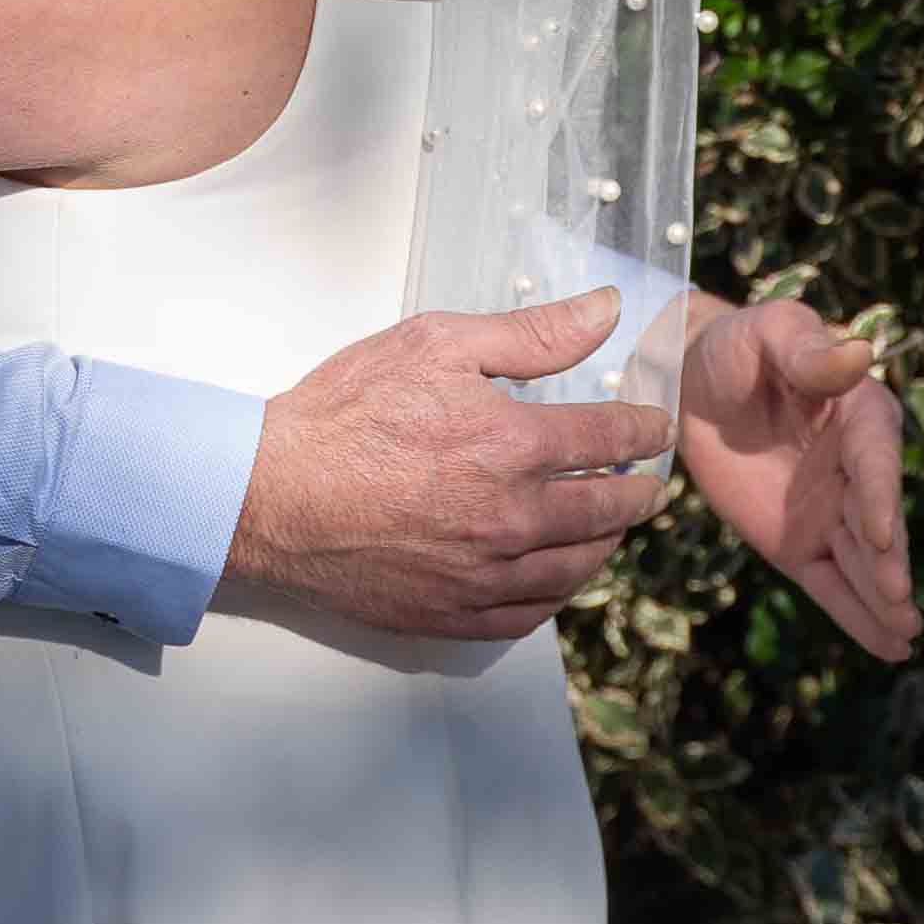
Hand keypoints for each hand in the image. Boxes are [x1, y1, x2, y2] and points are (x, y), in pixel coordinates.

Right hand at [225, 292, 675, 641]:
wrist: (269, 494)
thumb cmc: (343, 413)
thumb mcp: (435, 344)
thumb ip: (532, 333)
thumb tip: (608, 310)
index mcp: (514, 446)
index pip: (613, 439)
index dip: (644, 430)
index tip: (654, 426)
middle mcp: (513, 518)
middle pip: (608, 510)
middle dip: (639, 491)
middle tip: (648, 483)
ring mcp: (486, 574)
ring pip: (578, 567)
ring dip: (606, 543)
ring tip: (611, 525)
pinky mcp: (455, 613)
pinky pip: (531, 613)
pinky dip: (558, 592)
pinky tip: (558, 574)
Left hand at [676, 295, 916, 660]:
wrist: (689, 382)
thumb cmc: (736, 345)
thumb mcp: (767, 332)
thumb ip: (808, 350)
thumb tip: (858, 351)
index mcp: (858, 413)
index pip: (873, 458)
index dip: (879, 496)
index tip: (879, 534)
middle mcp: (855, 469)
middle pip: (876, 520)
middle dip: (888, 562)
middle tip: (899, 599)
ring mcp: (830, 512)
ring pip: (859, 562)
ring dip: (883, 599)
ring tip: (905, 634)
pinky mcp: (799, 544)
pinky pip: (831, 583)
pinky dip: (857, 615)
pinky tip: (889, 648)